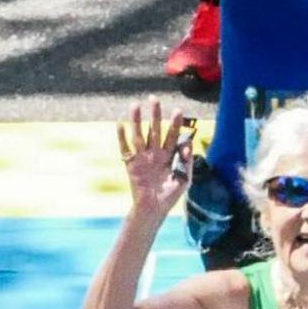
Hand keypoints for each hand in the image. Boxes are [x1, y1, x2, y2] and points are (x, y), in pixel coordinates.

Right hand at [116, 98, 194, 216]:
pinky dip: (121, 136)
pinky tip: (120, 123)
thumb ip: (187, 161)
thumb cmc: (170, 196)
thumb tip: (187, 144)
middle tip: (154, 99)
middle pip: (155, 130)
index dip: (175, 123)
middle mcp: (155, 154)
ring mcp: (142, 158)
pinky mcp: (131, 165)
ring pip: (139, 135)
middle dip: (155, 115)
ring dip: (137, 121)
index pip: (172, 135)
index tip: (178, 110)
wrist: (154, 209)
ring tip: (135, 105)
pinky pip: (125, 148)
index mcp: (168, 156)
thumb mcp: (184, 179)